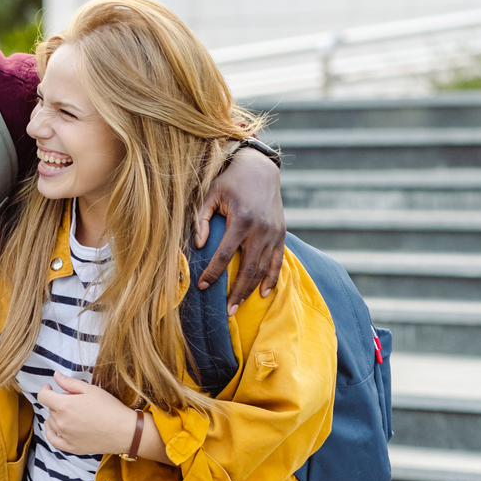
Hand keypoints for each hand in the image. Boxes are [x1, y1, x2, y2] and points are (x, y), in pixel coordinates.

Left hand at [36, 374, 169, 464]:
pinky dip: (49, 432)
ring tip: (69, 412)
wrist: (124, 431)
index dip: (45, 389)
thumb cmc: (109, 408)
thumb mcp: (90, 390)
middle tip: (72, 399)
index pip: (43, 396)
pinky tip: (51, 426)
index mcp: (64, 406)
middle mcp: (61, 422)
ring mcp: (65, 436)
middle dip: (57, 401)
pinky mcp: (71, 447)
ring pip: (51, 422)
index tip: (50, 387)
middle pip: (50, 409)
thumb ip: (70, 383)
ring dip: (55, 415)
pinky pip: (53, 440)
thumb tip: (56, 376)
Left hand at [195, 149, 283, 311]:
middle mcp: (261, 229)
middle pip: (248, 268)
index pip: (225, 254)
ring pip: (263, 268)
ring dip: (251, 290)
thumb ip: (201, 220)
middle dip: (236, 292)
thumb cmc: (230, 182)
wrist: (260, 169)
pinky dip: (272, 279)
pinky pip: (278, 261)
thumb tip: (198, 245)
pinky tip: (263, 293)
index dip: (213, 273)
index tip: (202, 286)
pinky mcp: (281, 233)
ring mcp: (274, 233)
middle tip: (227, 311)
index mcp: (242, 220)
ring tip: (239, 306)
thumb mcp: (210, 195)